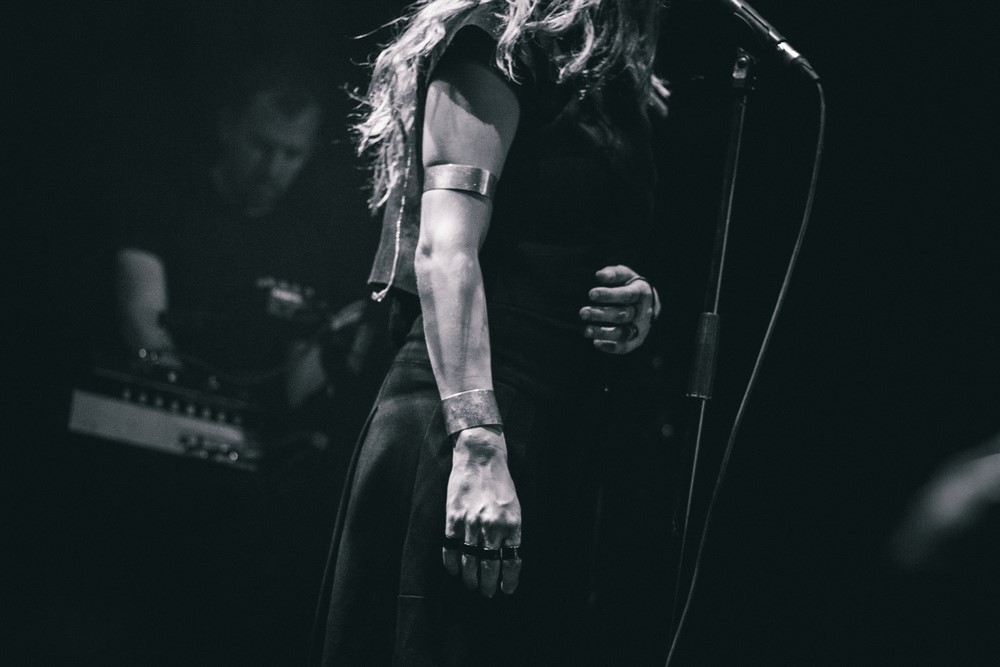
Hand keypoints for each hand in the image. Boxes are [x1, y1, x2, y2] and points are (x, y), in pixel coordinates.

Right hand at [442, 426, 522, 597]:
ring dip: (470, 579)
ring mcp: (471, 524)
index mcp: (512, 525)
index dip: (509, 580)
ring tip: (472, 586)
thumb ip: (511, 532)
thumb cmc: (500, 483)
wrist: (480, 458)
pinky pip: (450, 549)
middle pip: (489, 567)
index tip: (507, 590)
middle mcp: (492, 527)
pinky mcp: (453, 519)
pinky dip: (452, 564)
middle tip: (487, 593)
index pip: (512, 562)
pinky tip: (455, 571)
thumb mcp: (514, 508)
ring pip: (469, 562)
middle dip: (488, 585)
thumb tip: (507, 558)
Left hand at [580, 265, 656, 353]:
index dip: (609, 295)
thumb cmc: (628, 285)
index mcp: (641, 293)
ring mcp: (640, 327)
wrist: (647, 303)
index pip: (626, 295)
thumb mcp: (624, 275)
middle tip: (583, 313)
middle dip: (601, 314)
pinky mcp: (636, 341)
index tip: (591, 294)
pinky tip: (595, 343)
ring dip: (604, 332)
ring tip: (586, 330)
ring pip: (623, 332)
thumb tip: (599, 275)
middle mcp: (643, 312)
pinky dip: (610, 347)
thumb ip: (613, 273)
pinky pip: (624, 347)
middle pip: (623, 315)